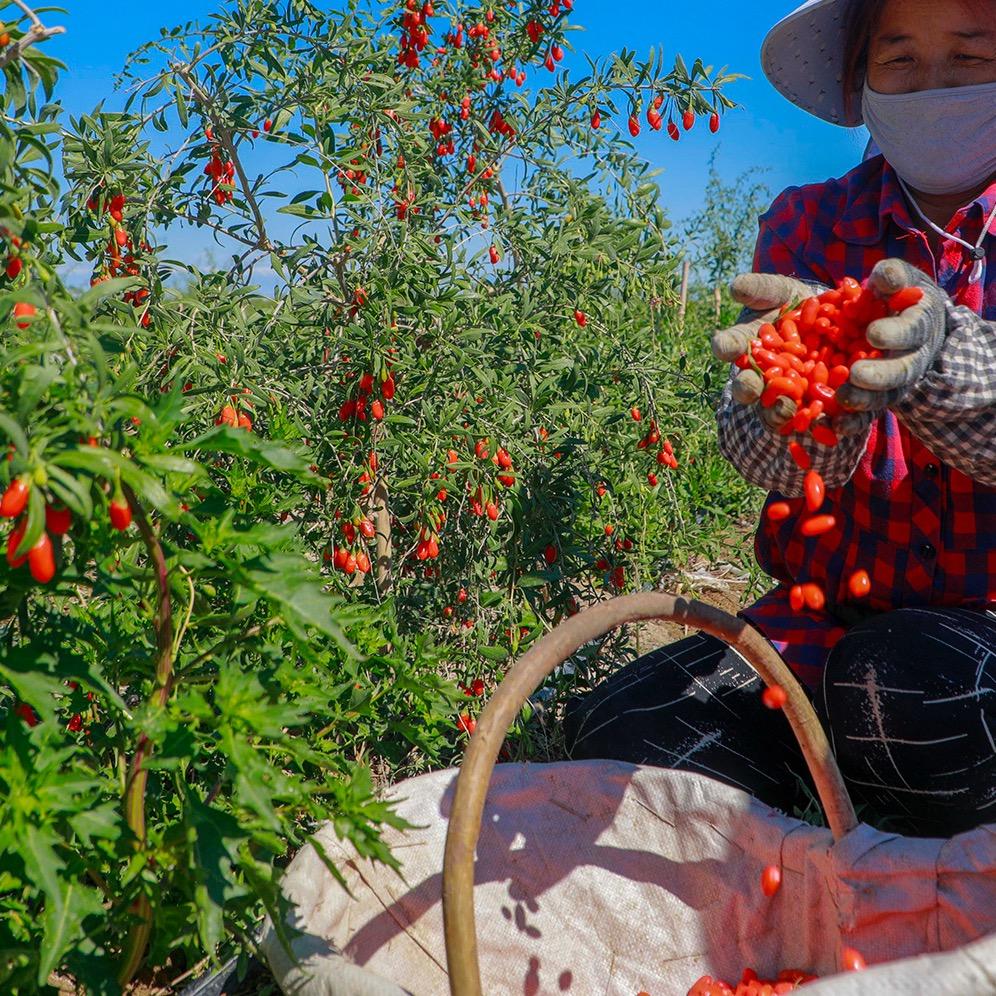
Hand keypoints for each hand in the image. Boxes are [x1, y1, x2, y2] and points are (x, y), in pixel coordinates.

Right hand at [711, 273, 823, 430]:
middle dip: (746, 388)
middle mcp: (763, 379)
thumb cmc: (799, 306)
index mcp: (748, 350)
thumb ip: (759, 290)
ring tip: (786, 408)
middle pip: (749, 388)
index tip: (725, 345)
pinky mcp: (822, 410)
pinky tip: (827, 423)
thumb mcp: (779, 292)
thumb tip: (735, 286)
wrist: (837, 324)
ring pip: (776, 412)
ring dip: (777, 412)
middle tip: (750, 386)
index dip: (727, 346)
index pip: (732, 348)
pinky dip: (821, 424)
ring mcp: (789, 399)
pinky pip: (817, 422)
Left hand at [836, 258, 946, 412]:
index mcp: (919, 326)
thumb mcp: (897, 282)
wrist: (903, 325)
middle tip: (858, 376)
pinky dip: (851, 423)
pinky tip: (833, 427)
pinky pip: (865, 416)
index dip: (895, 333)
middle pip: (900, 371)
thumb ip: (891, 278)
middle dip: (880, 375)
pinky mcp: (877, 400)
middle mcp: (912, 358)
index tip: (874, 333)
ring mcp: (895, 384)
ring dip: (864, 402)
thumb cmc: (896, 297)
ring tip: (842, 400)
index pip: (911, 330)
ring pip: (884, 398)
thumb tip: (885, 276)